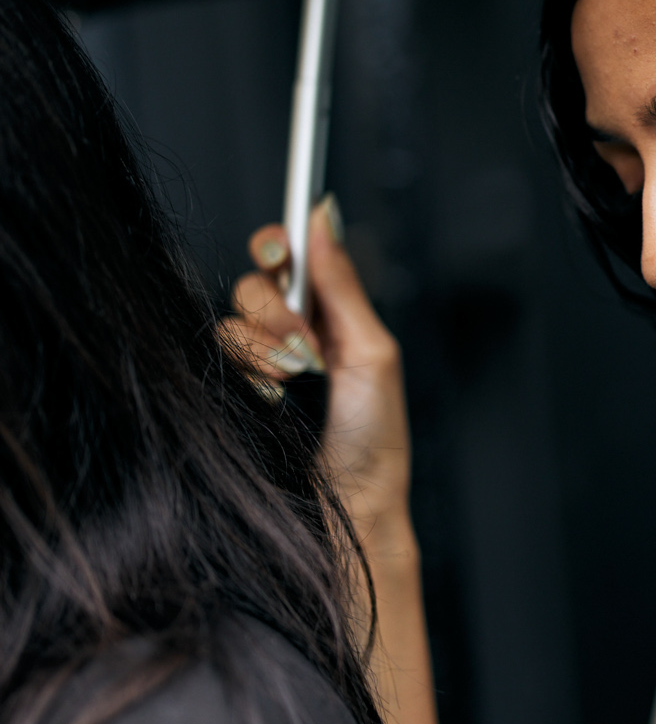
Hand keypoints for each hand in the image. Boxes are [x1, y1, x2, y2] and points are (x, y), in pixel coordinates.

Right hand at [227, 200, 441, 723]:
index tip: (279, 246)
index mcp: (328, 321)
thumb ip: (343, 284)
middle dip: (274, 305)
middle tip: (303, 343)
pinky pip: (213, 355)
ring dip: (264, 342)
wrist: (352, 508)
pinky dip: (244, 366)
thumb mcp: (373, 354)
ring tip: (293, 379)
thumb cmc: (374, 442)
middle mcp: (289, 339)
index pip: (288, 261)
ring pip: (230, 320)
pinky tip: (270, 395)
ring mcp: (256, 370)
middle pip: (253, 284)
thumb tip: (323, 216)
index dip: (276, 244)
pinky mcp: (229, 396)